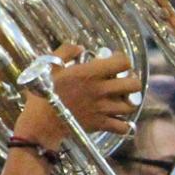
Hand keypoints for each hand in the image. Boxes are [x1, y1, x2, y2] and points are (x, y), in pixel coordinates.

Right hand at [14, 47, 137, 149]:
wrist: (40, 122)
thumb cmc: (42, 92)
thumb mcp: (49, 65)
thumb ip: (65, 51)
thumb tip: (80, 48)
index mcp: (90, 73)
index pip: (123, 62)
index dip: (121, 59)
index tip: (113, 61)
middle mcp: (101, 91)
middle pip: (134, 84)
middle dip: (130, 81)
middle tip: (120, 81)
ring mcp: (102, 109)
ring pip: (131, 105)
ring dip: (127, 101)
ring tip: (119, 99)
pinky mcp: (100, 125)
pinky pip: (123, 127)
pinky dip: (124, 124)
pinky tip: (117, 118)